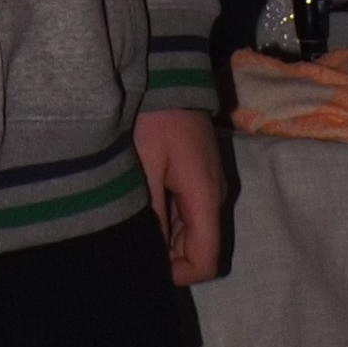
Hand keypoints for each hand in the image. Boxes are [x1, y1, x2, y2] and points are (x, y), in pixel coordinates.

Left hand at [133, 107, 226, 285]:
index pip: (206, 261)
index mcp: (205, 196)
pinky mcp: (201, 173)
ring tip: (134, 217)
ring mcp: (210, 183)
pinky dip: (169, 215)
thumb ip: (150, 214)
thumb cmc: (154, 117)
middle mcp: (215, 195)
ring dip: (167, 234)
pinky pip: (189, 209)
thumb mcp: (144, 166)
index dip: (178, 274)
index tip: (145, 263)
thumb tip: (150, 256)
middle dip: (169, 254)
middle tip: (132, 237)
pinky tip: (144, 199)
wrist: (170, 72)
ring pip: (193, 230)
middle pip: (199, 248)